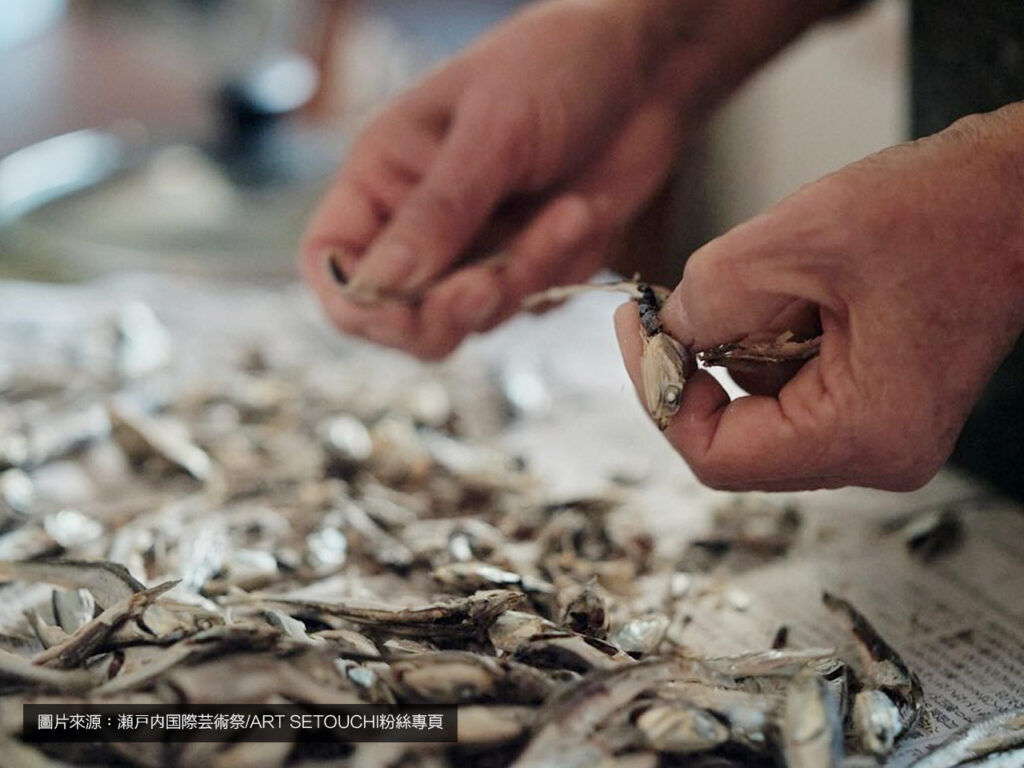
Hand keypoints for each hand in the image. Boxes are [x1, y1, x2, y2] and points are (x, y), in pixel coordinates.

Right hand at [300, 0, 684, 358]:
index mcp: (383, 176)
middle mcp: (419, 223)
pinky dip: (556, 272)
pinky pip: (527, 305)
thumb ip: (438, 211)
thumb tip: (380, 285)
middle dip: (444, 313)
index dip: (355, 300)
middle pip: (396, 317)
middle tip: (491, 284)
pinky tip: (584, 212)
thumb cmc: (556, 66)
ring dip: (521, 278)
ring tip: (569, 211)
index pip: (330, 263)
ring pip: (470, 318)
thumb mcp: (492, 130)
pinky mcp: (526, 265)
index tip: (402, 307)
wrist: (646, 68)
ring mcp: (473, 251)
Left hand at [616, 103, 1023, 491]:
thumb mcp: (803, 238)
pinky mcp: (871, 396)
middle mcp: (875, 448)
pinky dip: (771, 327)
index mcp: (865, 433)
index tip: (639, 332)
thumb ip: (713, 294)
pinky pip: (787, 376)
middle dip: (702, 357)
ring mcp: (876, 426)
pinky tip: (807, 280)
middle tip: (676, 297)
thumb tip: (668, 330)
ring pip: (758, 398)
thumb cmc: (948, 212)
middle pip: (737, 431)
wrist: (1020, 194)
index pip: (718, 455)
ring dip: (744, 332)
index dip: (660, 394)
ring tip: (789, 268)